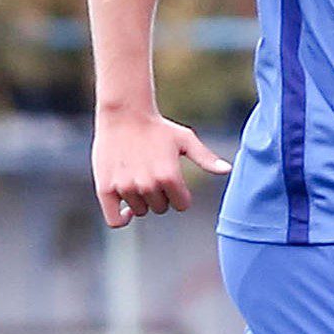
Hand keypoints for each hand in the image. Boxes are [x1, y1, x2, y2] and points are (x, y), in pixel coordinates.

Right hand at [93, 107, 230, 226]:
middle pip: (160, 208)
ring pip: (140, 211)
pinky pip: (115, 220)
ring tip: (138, 176)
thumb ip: (205, 158)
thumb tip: (227, 170)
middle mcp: (148, 184)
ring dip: (141, 200)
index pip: (182, 205)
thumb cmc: (158, 127)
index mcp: (170, 176)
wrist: (124, 113)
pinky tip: (127, 212)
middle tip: (152, 173)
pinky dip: (123, 219)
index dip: (179, 195)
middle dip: (160, 196)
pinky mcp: (105, 188)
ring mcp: (126, 187)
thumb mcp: (185, 139)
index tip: (174, 182)